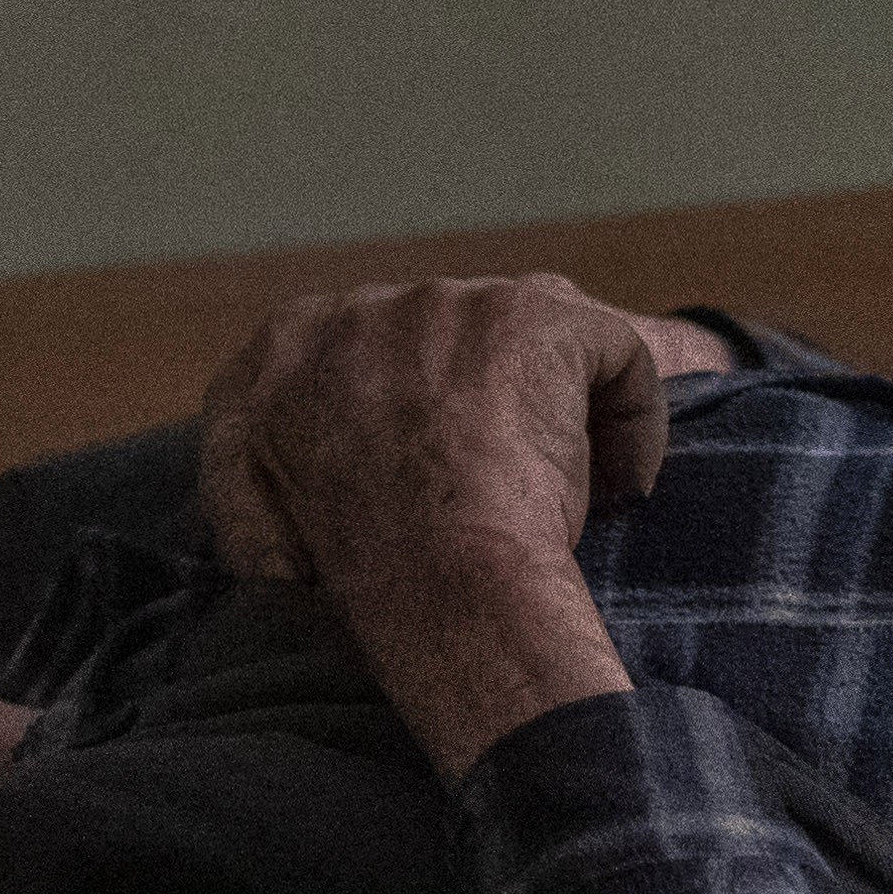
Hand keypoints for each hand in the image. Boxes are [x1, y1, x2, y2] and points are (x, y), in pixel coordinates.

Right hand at [198, 280, 692, 776]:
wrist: (433, 588)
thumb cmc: (355, 578)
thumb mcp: (261, 517)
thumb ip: (259, 470)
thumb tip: (276, 501)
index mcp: (283, 349)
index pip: (358, 353)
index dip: (413, 414)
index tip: (435, 474)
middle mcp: (364, 308)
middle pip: (451, 339)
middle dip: (486, 405)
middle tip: (500, 493)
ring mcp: (453, 304)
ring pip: (537, 344)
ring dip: (557, 413)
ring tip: (565, 492)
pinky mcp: (541, 317)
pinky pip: (617, 354)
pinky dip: (633, 421)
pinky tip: (622, 487)